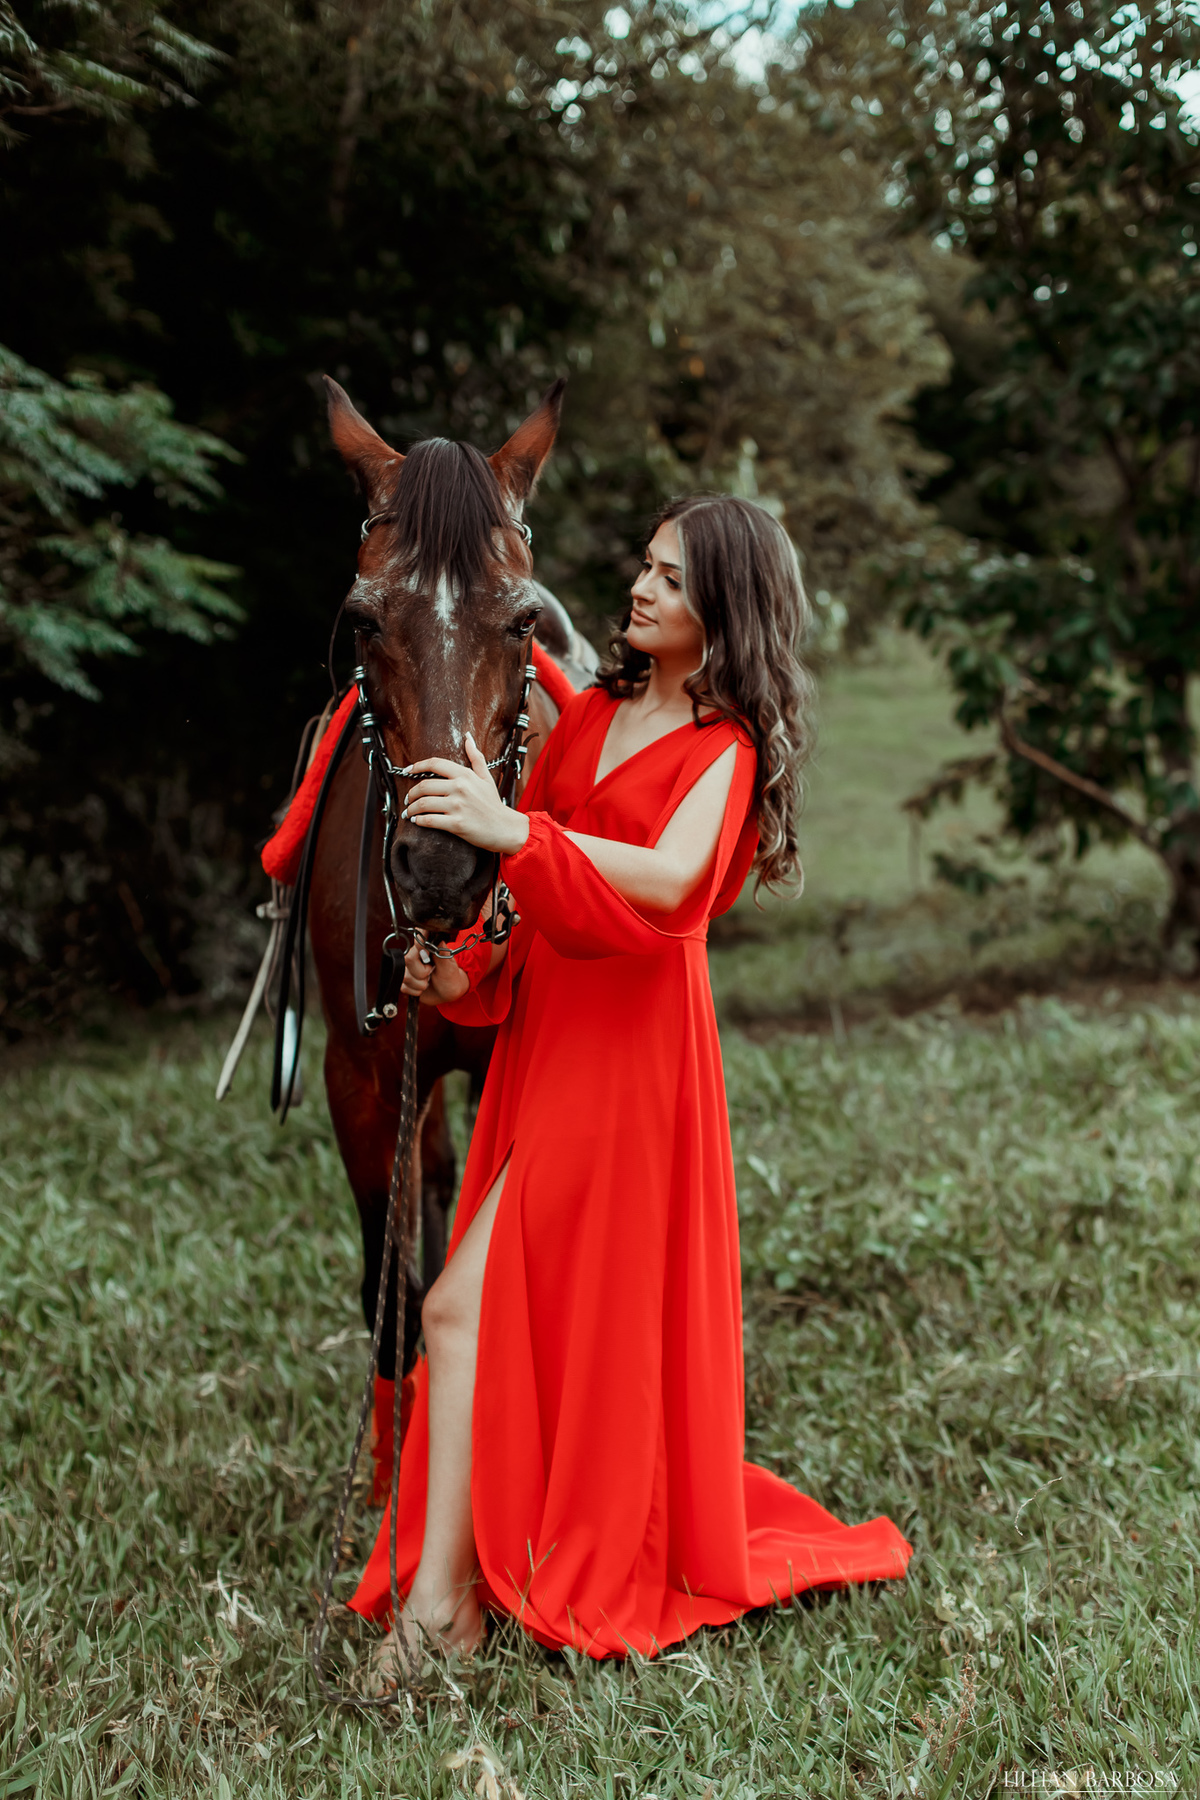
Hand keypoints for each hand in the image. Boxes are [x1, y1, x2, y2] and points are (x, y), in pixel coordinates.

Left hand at [400, 734, 529, 854]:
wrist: (504, 828)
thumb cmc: (493, 803)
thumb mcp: (486, 777)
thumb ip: (476, 757)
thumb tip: (468, 737)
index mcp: (465, 775)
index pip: (435, 764)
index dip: (417, 766)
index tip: (408, 770)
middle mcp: (460, 788)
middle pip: (424, 786)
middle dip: (411, 793)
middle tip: (408, 798)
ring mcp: (457, 806)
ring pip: (424, 804)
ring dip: (412, 808)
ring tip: (409, 811)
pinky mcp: (456, 824)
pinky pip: (430, 820)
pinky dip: (419, 821)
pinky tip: (417, 821)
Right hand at [400, 939, 469, 1005]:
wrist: (447, 993)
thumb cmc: (450, 977)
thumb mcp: (449, 967)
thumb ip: (443, 955)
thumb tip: (440, 941)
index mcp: (427, 948)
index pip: (417, 937)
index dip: (420, 945)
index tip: (427, 954)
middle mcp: (415, 956)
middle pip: (409, 959)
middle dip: (423, 971)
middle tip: (432, 972)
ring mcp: (408, 969)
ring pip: (406, 976)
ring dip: (421, 984)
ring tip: (429, 981)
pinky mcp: (405, 981)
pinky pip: (404, 987)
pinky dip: (416, 991)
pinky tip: (423, 988)